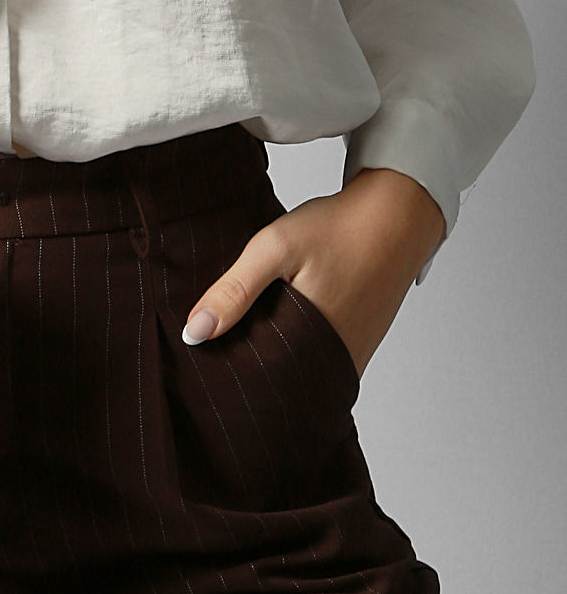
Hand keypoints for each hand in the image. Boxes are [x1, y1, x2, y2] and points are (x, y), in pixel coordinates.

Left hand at [180, 168, 447, 378]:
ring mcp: (350, 355)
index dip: (227, 367)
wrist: (397, 215)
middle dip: (247, 364)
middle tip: (218, 345)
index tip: (201, 357)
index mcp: (309, 345)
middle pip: (276, 378)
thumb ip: (234, 290)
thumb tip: (195, 333)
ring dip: (272, 355)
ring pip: (297, 369)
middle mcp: (333, 360)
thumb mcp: (274, 249)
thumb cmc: (339, 229)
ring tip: (244, 333)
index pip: (256, 377)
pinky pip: (318, 357)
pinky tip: (279, 323)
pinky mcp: (359, 344)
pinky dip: (296, 346)